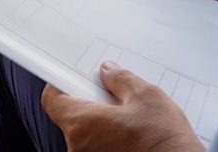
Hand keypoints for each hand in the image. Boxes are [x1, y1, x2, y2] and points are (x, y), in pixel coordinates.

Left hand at [41, 61, 203, 151]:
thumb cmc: (164, 140)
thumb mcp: (146, 96)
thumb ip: (121, 80)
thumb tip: (108, 72)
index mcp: (83, 124)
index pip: (53, 100)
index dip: (62, 84)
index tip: (74, 77)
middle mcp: (78, 148)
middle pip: (72, 116)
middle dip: (91, 102)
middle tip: (114, 94)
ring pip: (86, 133)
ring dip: (102, 122)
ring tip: (131, 118)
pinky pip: (96, 147)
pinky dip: (109, 138)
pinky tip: (132, 134)